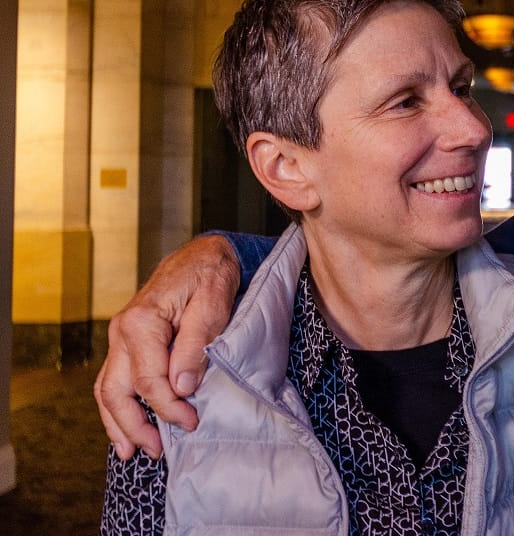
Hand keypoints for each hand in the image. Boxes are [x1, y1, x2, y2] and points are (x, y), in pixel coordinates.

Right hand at [93, 234, 239, 458]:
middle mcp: (122, 330)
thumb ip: (195, 344)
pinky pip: (113, 379)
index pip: (148, 379)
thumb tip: (181, 387)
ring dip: (118, 422)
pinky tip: (125, 426)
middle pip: (116, 390)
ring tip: (133, 451)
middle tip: (156, 451)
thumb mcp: (213, 303)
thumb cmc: (211, 274)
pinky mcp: (128, 342)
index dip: (168, 407)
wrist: (204, 254)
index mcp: (141, 321)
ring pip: (107, 388)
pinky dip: (116, 405)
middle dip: (134, 425)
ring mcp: (121, 337)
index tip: (191, 422)